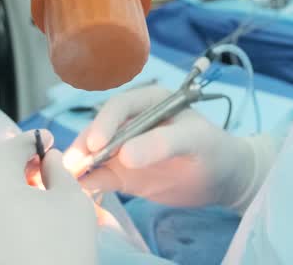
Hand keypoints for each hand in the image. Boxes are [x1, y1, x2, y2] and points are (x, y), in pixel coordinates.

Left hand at [0, 130, 97, 264]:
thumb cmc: (63, 253)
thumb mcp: (73, 203)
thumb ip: (58, 171)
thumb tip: (47, 159)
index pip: (9, 148)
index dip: (31, 141)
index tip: (48, 140)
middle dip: (12, 160)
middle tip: (39, 164)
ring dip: (0, 184)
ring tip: (28, 192)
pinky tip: (14, 218)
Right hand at [63, 85, 274, 210]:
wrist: (224, 179)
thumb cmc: (213, 150)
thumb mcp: (194, 141)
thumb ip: (162, 144)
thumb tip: (124, 155)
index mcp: (148, 102)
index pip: (119, 107)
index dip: (104, 123)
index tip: (97, 143)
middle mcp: (130, 122)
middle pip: (98, 130)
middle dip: (84, 146)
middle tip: (71, 165)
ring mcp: (124, 149)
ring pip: (94, 154)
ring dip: (80, 165)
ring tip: (68, 179)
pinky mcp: (122, 174)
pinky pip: (100, 177)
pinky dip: (88, 184)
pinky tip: (79, 191)